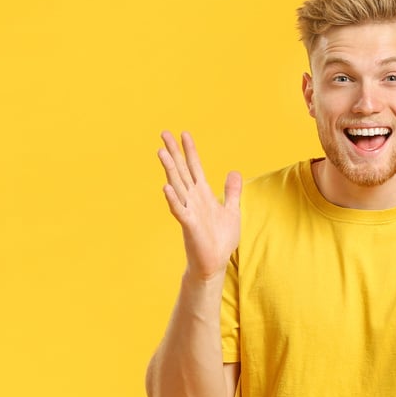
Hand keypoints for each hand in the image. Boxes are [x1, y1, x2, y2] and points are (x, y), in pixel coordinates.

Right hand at [158, 131, 242, 280]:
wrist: (214, 263)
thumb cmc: (220, 239)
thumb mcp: (232, 211)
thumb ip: (232, 192)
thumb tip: (234, 172)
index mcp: (203, 194)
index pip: (194, 167)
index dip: (190, 150)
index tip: (183, 133)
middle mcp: (193, 199)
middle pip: (181, 171)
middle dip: (174, 152)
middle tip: (163, 133)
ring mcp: (189, 211)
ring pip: (177, 185)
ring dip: (169, 169)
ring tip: (162, 152)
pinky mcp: (189, 225)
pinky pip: (179, 210)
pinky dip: (173, 199)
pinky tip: (166, 188)